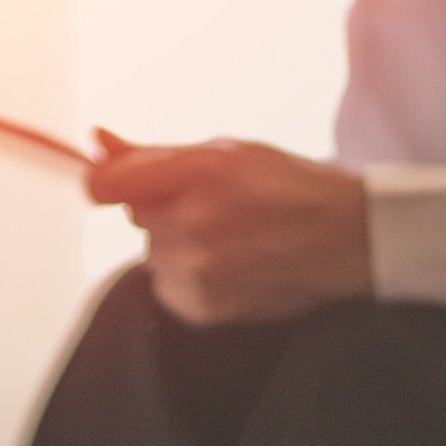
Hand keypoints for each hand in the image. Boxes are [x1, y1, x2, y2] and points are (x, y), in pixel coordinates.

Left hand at [89, 129, 372, 324]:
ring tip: (232, 238)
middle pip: (134, 215)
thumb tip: (95, 139)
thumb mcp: (225, 152)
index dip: (107, 180)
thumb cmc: (288, 186)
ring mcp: (195, 270)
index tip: (122, 181)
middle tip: (216, 206)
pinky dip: (188, 276)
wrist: (350, 240)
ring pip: (151, 251)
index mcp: (198, 171)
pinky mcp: (201, 306)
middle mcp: (191, 223)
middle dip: (162, 208)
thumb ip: (152, 153)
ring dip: (176, 244)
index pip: (104, 184)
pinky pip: (166, 285)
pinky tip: (232, 265)